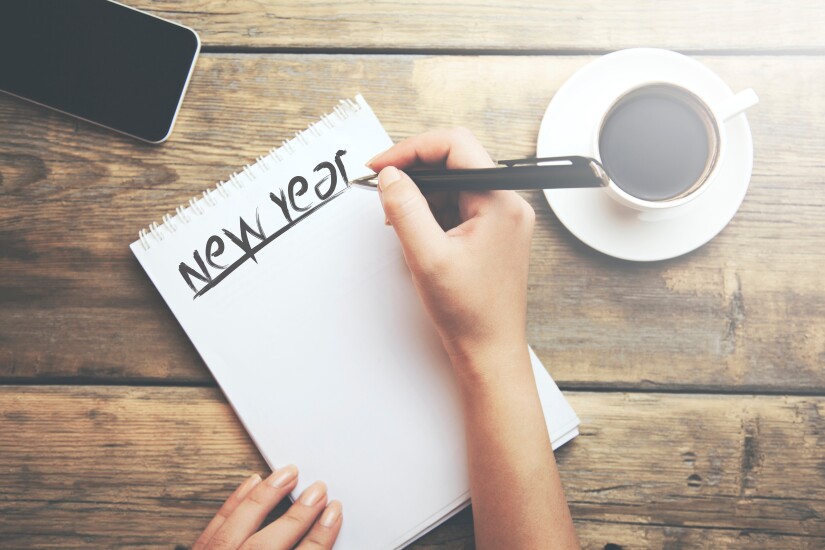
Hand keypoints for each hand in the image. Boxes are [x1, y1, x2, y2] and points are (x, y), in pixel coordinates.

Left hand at [194, 466, 341, 549]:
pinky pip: (214, 525)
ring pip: (239, 525)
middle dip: (297, 514)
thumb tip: (319, 535)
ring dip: (267, 496)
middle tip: (318, 489)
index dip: (320, 537)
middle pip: (268, 542)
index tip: (334, 514)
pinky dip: (234, 502)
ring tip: (288, 473)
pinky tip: (250, 483)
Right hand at [368, 127, 534, 376]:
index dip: (411, 149)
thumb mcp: (426, 256)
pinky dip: (433, 212)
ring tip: (400, 222)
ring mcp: (502, 218)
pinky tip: (419, 235)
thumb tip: (390, 176)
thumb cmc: (469, 312)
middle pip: (455, 160)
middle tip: (383, 193)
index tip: (381, 167)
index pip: (455, 145)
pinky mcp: (493, 232)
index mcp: (500, 201)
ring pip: (454, 184)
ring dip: (422, 195)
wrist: (489, 350)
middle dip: (414, 173)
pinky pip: (458, 205)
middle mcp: (508, 203)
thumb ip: (405, 209)